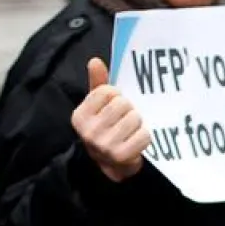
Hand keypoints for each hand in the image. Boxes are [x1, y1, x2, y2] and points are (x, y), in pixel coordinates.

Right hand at [74, 59, 149, 181]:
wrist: (112, 164)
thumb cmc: (106, 128)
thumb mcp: (98, 106)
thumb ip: (97, 83)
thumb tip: (95, 61)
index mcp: (80, 116)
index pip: (107, 92)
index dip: (116, 96)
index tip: (114, 106)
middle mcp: (88, 132)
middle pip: (123, 104)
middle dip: (128, 109)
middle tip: (124, 120)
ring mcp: (104, 145)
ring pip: (135, 118)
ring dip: (138, 123)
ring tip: (130, 130)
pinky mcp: (121, 156)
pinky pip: (144, 135)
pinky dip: (144, 136)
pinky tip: (136, 140)